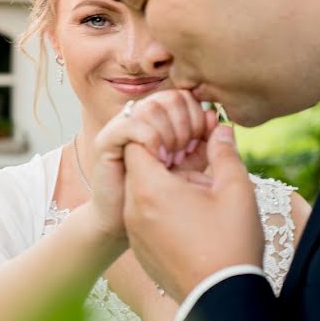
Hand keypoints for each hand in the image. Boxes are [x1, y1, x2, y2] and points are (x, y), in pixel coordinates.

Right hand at [86, 90, 217, 241]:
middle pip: (169, 98)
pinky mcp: (105, 142)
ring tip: (170, 159)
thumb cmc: (156, 199)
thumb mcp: (189, 169)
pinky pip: (130, 125)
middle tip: (184, 153)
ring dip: (168, 133)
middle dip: (185, 124)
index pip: (183, 96)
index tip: (200, 143)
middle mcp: (139, 118)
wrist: (122, 225)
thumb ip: (204, 145)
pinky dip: (150, 139)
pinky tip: (158, 160)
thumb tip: (214, 117)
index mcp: (159, 120)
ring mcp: (120, 127)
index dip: (197, 116)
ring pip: (150, 107)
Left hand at [122, 125, 262, 302]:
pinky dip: (162, 211)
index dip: (158, 135)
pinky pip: (144, 219)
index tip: (182, 140)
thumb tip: (220, 128)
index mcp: (150, 189)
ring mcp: (135, 232)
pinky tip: (192, 219)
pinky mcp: (141, 251)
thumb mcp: (235, 190)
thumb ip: (224, 152)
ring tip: (199, 193)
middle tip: (194, 161)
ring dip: (165, 186)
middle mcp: (134, 209)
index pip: (137, 143)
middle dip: (165, 160)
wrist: (223, 300)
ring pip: (142, 194)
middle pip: (139, 168)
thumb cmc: (231, 244)